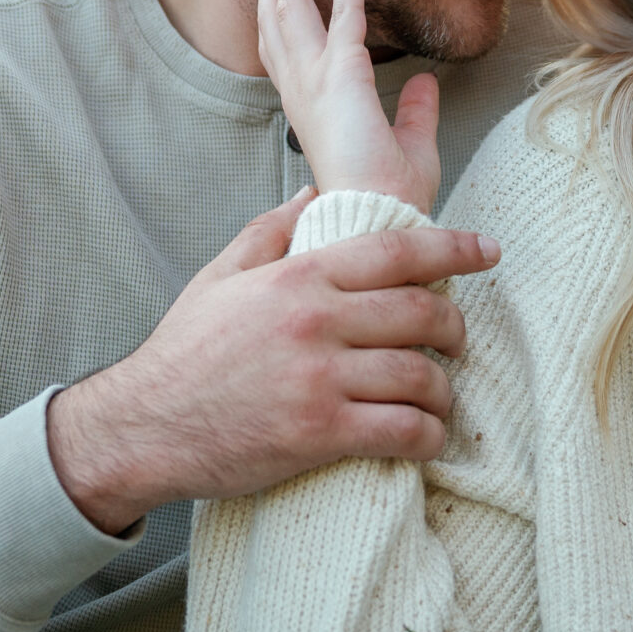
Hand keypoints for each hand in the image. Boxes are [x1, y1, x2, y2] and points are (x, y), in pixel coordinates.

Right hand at [44, 190, 500, 533]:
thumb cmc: (185, 352)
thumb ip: (270, 229)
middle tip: (455, 340)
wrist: (143, 426)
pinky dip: (428, 436)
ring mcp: (319, 379)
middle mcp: (316, 321)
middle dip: (454, 326)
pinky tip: (427, 437)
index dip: (454, 248)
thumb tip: (313, 193)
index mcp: (299, 275)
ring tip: (440, 396)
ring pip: (419, 374)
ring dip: (444, 388)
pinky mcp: (319, 434)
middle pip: (421, 311)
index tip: (489, 250)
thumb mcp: (220, 275)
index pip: (397, 250)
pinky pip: (401, 430)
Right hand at [257, 0, 442, 211]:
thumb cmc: (390, 194)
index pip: (281, 38)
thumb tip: (427, 82)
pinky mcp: (342, 75)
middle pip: (273, 13)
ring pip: (288, 5)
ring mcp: (314, 80)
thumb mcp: (409, 144)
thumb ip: (415, 110)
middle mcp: (301, 86)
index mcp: (307, 101)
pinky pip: (342, 13)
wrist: (382, 217)